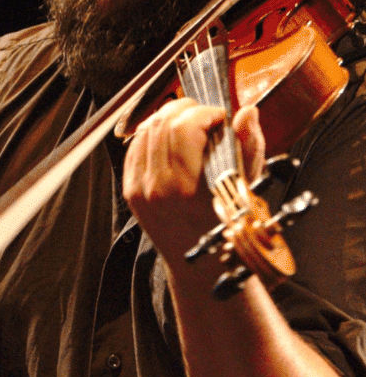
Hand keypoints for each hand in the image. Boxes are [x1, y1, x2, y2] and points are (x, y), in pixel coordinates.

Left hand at [123, 98, 264, 269]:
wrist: (200, 267)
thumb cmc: (227, 228)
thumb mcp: (246, 188)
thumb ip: (248, 146)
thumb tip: (246, 112)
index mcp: (187, 187)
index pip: (184, 128)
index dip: (205, 113)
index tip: (221, 117)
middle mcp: (157, 187)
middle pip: (162, 123)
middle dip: (187, 109)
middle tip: (206, 116)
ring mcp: (139, 188)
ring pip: (146, 130)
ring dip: (168, 118)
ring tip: (190, 125)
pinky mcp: (129, 188)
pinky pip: (135, 146)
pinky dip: (152, 134)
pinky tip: (170, 138)